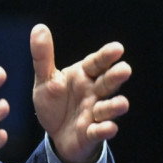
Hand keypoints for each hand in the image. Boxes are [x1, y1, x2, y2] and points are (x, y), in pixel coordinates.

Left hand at [30, 25, 130, 162]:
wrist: (55, 134)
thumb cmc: (55, 103)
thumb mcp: (45, 80)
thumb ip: (43, 56)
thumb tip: (39, 27)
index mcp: (84, 75)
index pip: (97, 63)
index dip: (107, 56)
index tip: (118, 48)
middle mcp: (95, 92)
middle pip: (109, 82)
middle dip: (116, 76)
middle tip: (124, 70)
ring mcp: (96, 113)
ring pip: (110, 107)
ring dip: (114, 106)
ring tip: (119, 103)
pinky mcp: (93, 133)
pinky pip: (101, 131)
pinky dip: (104, 129)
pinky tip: (106, 127)